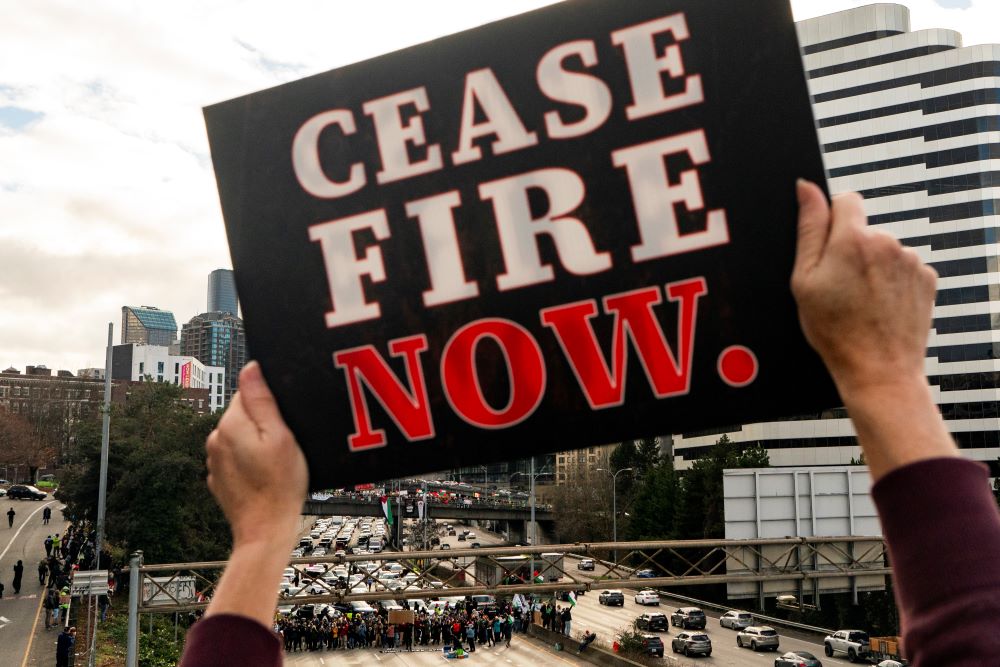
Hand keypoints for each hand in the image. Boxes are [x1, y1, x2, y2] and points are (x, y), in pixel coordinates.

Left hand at [206, 361, 307, 550]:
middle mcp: (216, 439)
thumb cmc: (279, 486)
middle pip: (244, 414)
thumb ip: (263, 400)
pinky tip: (265, 474)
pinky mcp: (220, 477)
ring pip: (241, 436)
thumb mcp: (281, 437)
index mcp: (231, 424)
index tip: (285, 420)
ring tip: (276, 461)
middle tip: (285, 443)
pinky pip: (237, 457)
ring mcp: (215, 460)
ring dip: (256, 442)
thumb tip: (251, 368)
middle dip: (264, 422)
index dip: (271, 402)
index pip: (248, 392)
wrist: (265, 530)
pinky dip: (250, 460)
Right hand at [791, 180, 937, 396]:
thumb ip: (808, 228)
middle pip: (864, 229)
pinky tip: (879, 305)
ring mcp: (911, 260)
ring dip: (871, 266)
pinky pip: (902, 268)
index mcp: (852, 239)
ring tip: (859, 300)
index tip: (826, 247)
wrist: (879, 368)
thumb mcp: (804, 280)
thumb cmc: (836, 330)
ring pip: (883, 250)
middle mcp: (887, 242)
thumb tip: (807, 189)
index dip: (831, 219)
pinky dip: (891, 281)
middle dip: (850, 248)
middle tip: (837, 286)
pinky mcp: (926, 278)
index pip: (845, 200)